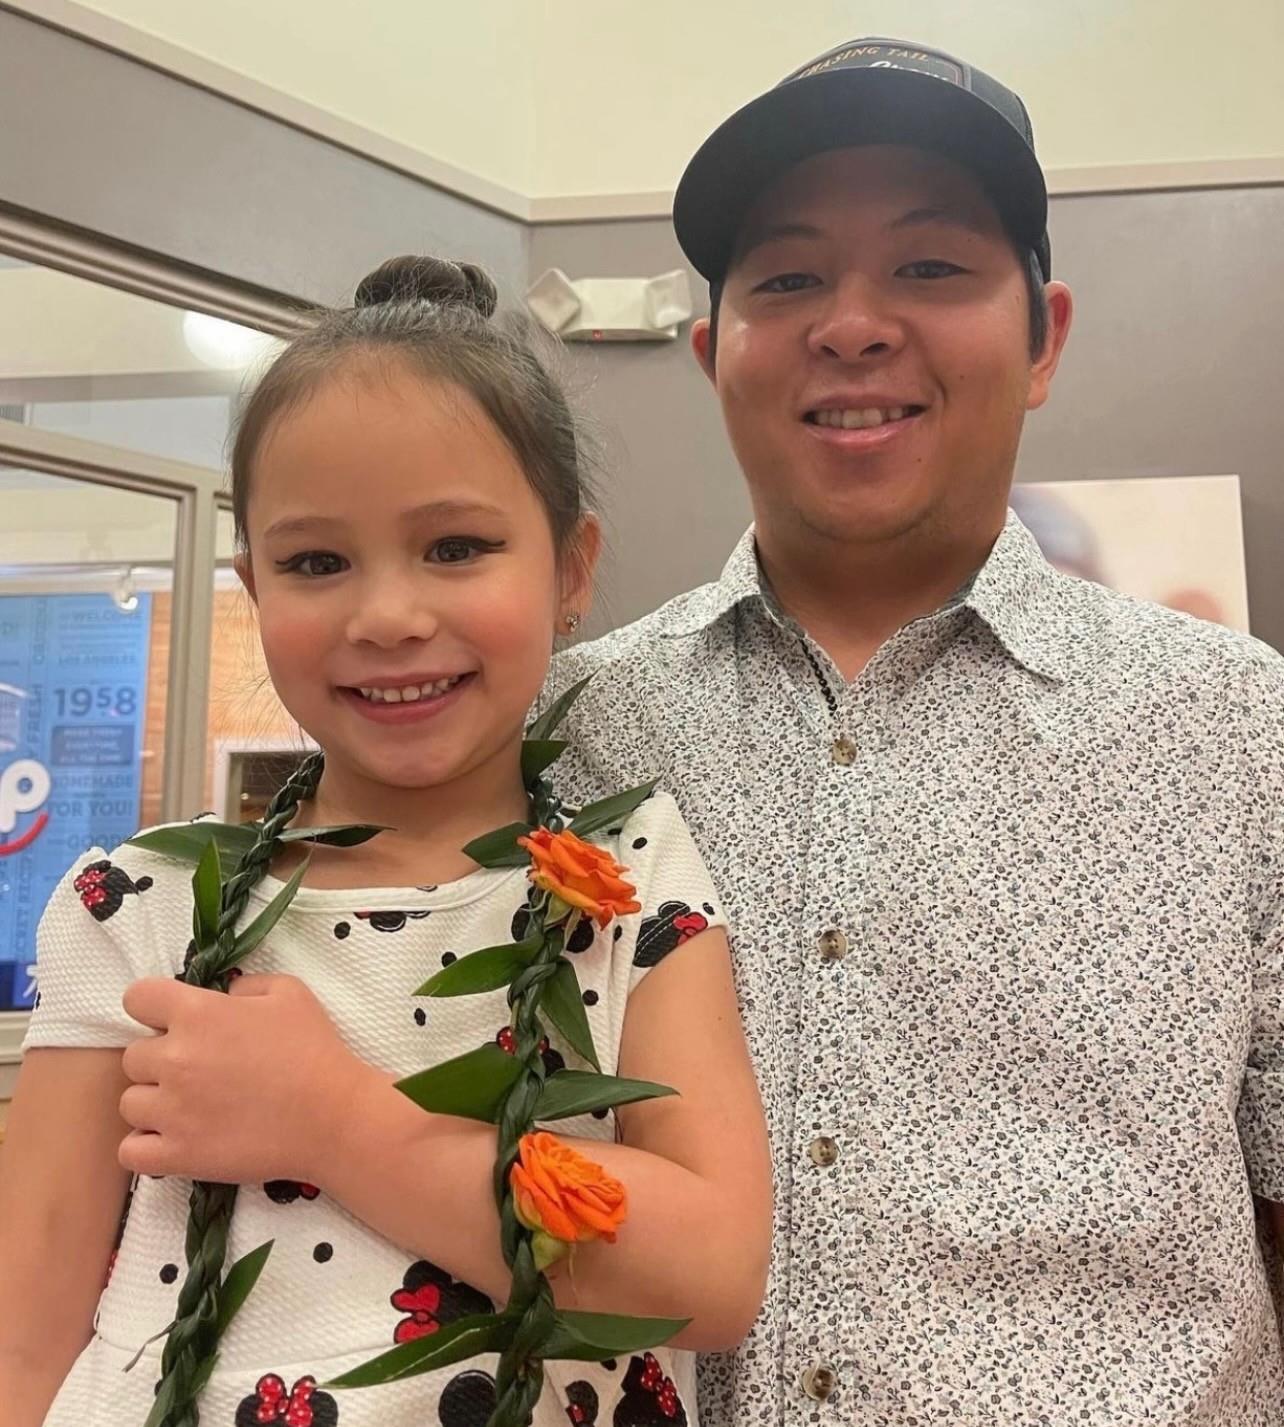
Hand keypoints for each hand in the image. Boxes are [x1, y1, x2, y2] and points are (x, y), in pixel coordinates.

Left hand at [118, 974, 379, 1184]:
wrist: (332, 1117)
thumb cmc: (314, 1050)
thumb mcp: (289, 992)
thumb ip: (245, 985)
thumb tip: (223, 995)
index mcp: (197, 1013)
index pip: (137, 998)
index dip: (154, 1008)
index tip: (175, 1021)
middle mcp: (174, 1059)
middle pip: (133, 1056)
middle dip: (161, 1059)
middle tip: (200, 1070)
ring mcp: (170, 1111)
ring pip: (130, 1103)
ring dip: (155, 1103)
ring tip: (192, 1108)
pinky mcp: (176, 1155)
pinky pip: (130, 1151)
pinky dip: (147, 1146)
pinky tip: (176, 1139)